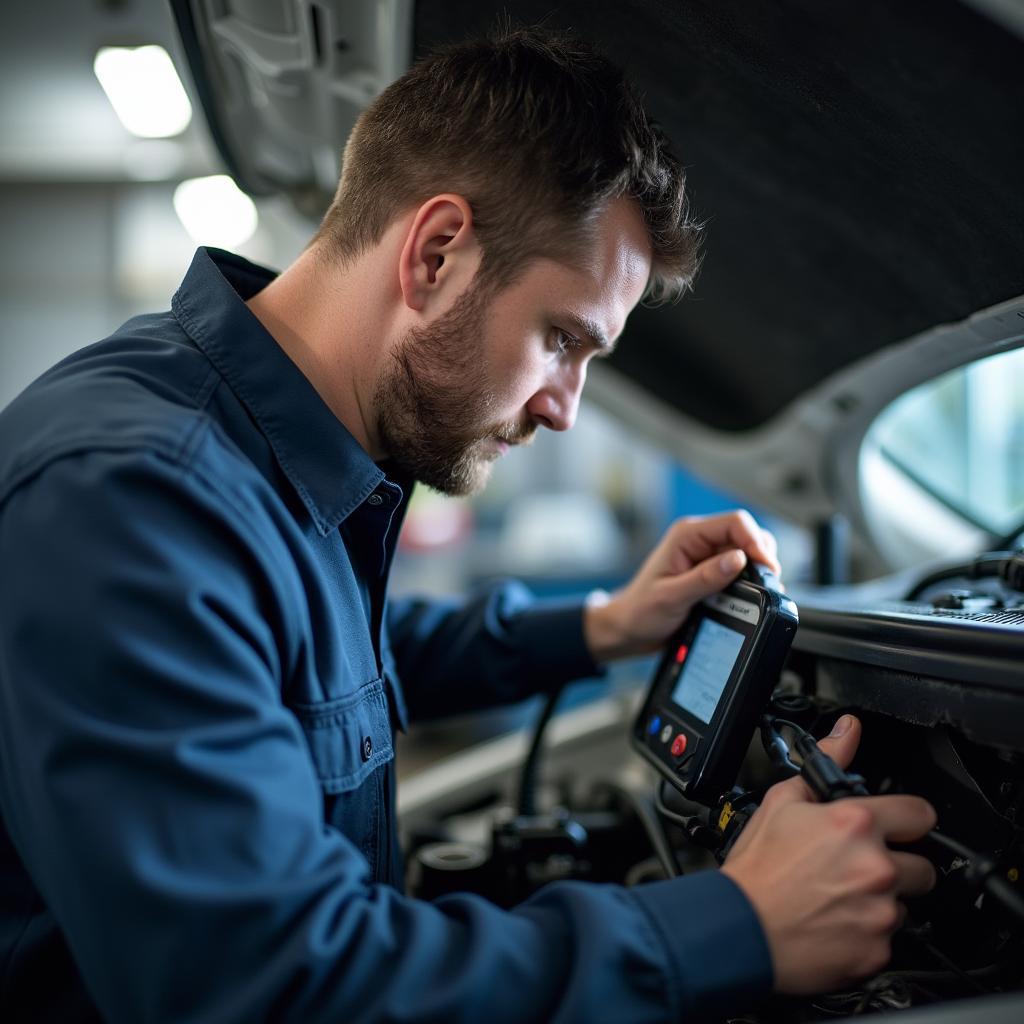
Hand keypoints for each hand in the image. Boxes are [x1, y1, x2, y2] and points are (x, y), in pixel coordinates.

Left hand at [583, 509, 779, 661]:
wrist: (628, 629)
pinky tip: (748, 598)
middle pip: (746, 534)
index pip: (734, 522)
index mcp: (686, 535)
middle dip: (761, 556)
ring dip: (757, 570)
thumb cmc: (640, 610)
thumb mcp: (672, 597)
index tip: (767, 567)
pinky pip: (740, 571)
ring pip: (746, 553)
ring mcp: (705, 557)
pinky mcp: (711, 573)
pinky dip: (749, 582)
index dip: (756, 542)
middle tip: (768, 583)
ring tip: (759, 592)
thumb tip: (738, 559)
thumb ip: (706, 577)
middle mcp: (698, 541)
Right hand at [721, 715, 937, 993]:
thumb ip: (826, 762)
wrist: (740, 929)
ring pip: (904, 904)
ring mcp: (880, 912)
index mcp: (856, 825)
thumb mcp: (782, 801)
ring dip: (881, 900)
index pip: (921, 814)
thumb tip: (847, 731)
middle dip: (896, 864)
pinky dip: (867, 931)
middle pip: (923, 866)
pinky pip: (887, 938)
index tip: (897, 826)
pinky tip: (836, 922)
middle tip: (858, 866)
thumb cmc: (756, 869)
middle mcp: (877, 867)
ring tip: (840, 896)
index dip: (906, 818)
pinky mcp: (877, 951)